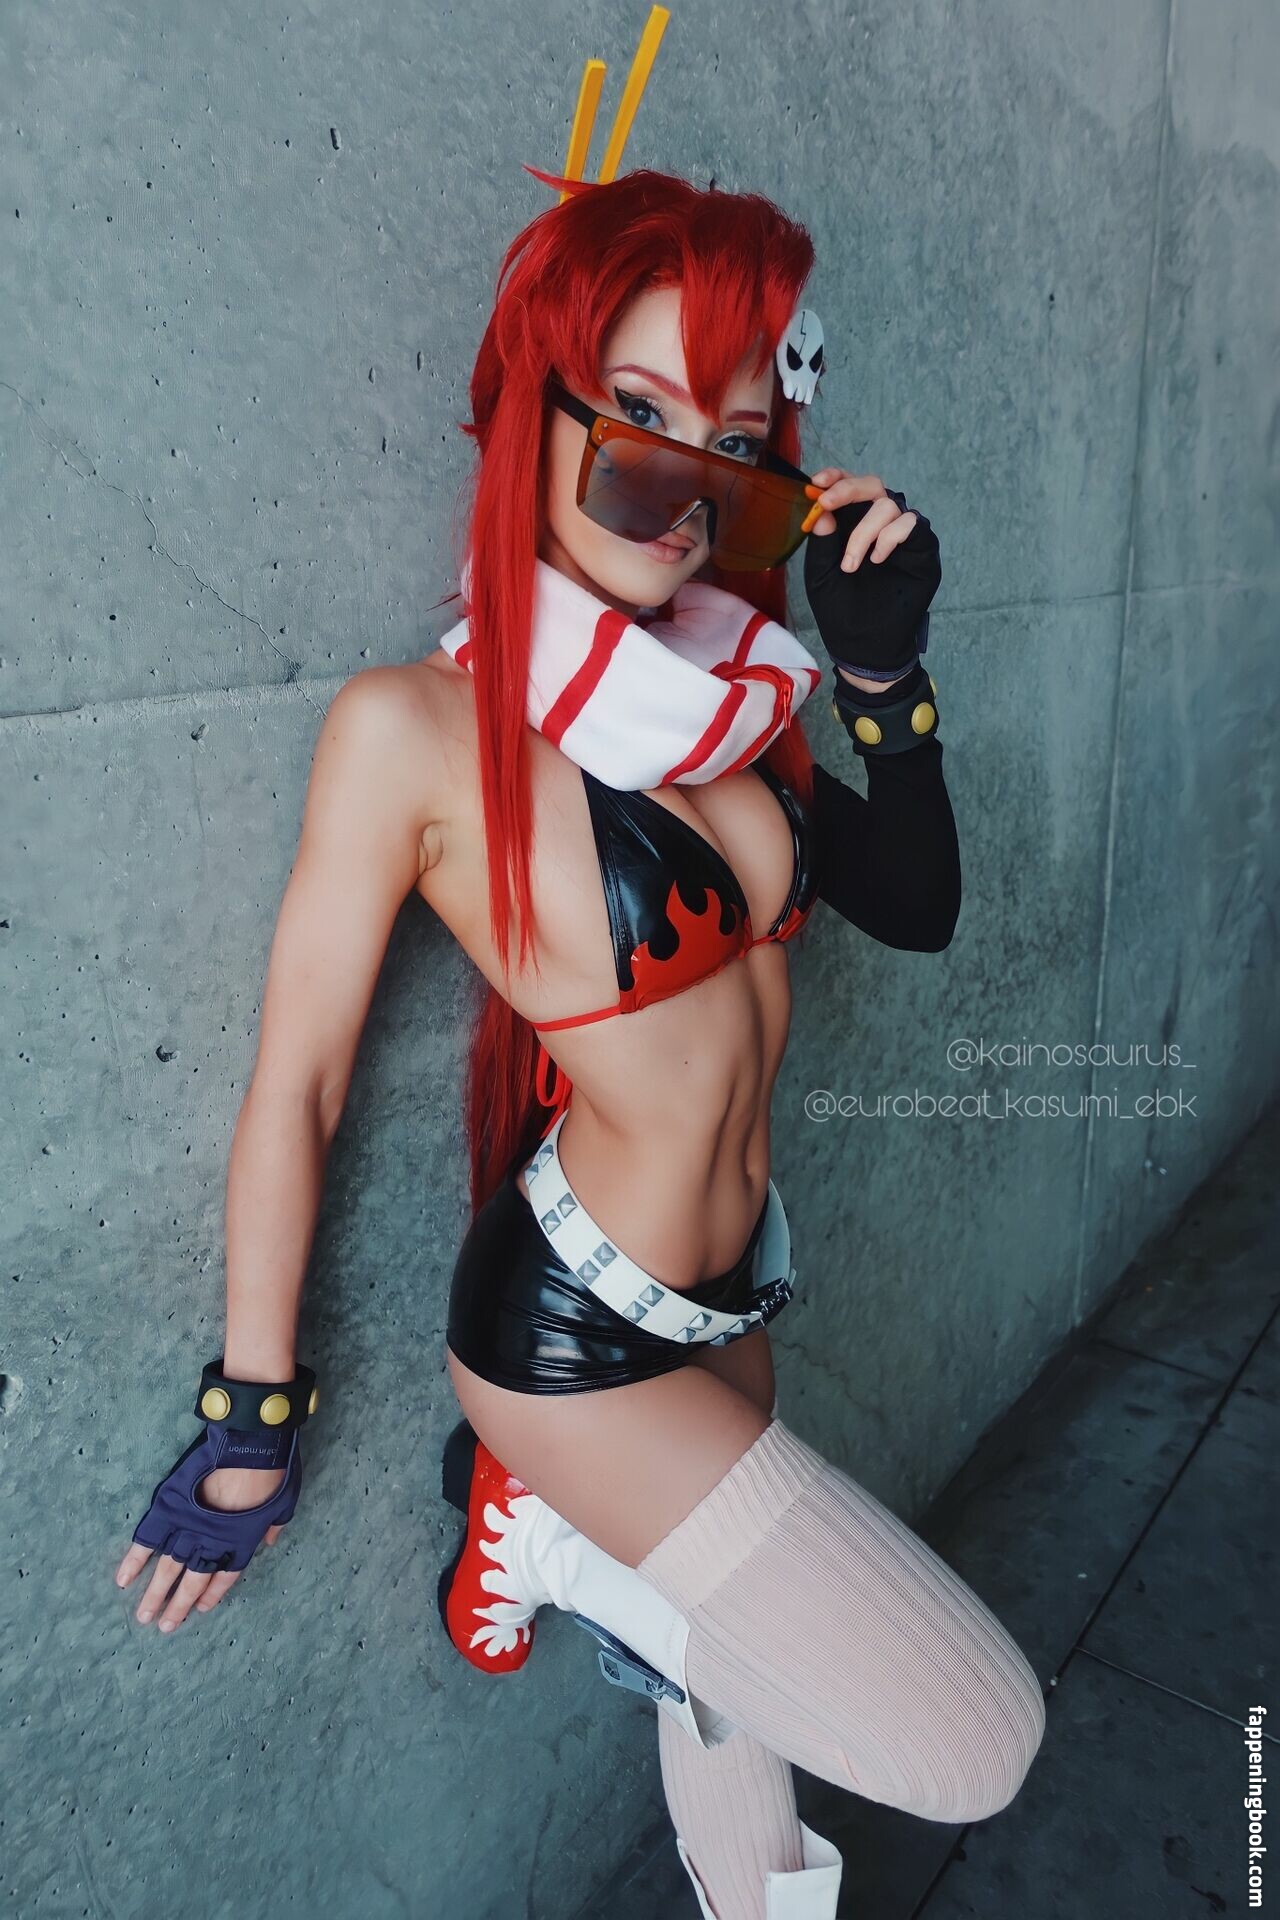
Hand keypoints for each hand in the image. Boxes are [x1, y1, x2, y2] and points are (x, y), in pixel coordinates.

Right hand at [116, 1429, 300, 1630]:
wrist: (251, 1446)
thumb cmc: (274, 1472)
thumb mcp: (284, 1504)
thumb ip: (273, 1527)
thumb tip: (269, 1542)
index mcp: (240, 1543)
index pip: (224, 1577)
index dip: (212, 1594)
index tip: (201, 1609)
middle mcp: (212, 1543)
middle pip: (192, 1581)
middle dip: (177, 1606)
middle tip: (164, 1627)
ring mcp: (188, 1527)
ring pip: (168, 1569)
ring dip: (155, 1594)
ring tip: (144, 1616)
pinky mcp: (169, 1509)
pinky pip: (147, 1540)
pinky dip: (134, 1560)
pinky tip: (123, 1580)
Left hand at [801, 468, 940, 678]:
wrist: (864, 645)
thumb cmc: (840, 610)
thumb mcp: (821, 575)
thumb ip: (822, 542)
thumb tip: (823, 509)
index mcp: (852, 525)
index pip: (850, 487)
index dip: (836, 478)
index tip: (817, 484)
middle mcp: (879, 525)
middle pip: (873, 486)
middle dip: (848, 490)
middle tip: (828, 505)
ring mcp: (903, 536)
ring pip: (890, 504)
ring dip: (864, 530)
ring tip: (851, 565)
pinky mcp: (923, 550)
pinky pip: (912, 524)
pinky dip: (890, 537)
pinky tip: (877, 560)